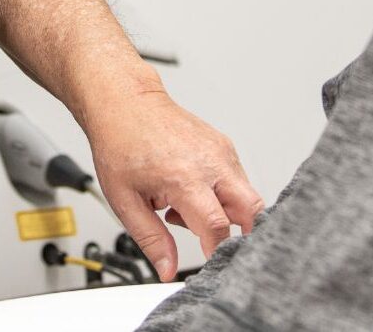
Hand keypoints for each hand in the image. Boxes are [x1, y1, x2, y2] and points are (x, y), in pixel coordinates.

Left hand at [85, 87, 262, 281]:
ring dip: (227, 211)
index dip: (215, 251)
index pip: (218, 227)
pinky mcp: (223, 143)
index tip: (207, 261)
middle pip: (251, 210)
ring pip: (247, 194)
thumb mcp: (125, 200)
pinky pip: (238, 177)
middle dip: (240, 232)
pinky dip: (224, 192)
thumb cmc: (120, 143)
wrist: (124, 102)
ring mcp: (219, 149)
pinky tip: (193, 188)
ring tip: (187, 206)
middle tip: (208, 234)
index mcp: (184, 178)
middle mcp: (209, 161)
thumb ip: (152, 239)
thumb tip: (168, 270)